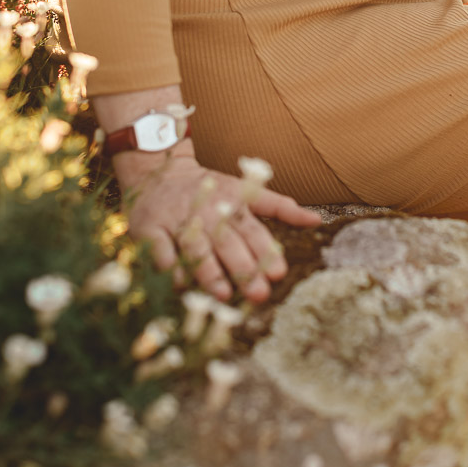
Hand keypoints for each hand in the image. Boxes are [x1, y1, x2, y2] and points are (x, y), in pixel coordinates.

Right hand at [113, 140, 320, 303]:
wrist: (160, 171)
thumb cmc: (210, 189)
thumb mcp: (246, 192)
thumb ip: (280, 207)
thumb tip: (316, 220)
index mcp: (232, 203)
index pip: (252, 229)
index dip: (265, 251)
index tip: (279, 273)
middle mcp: (207, 211)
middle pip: (227, 241)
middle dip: (243, 267)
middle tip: (258, 292)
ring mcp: (178, 219)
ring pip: (195, 247)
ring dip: (209, 271)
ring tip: (224, 294)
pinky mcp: (151, 228)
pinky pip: (161, 250)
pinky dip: (170, 267)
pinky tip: (181, 285)